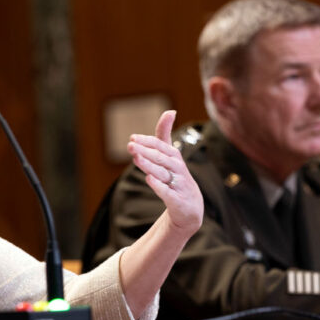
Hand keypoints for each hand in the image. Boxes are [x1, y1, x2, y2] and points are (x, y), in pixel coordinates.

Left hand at [127, 110, 202, 234]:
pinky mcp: (177, 200)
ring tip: (136, 158)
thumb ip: (165, 135)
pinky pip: (168, 192)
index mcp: (174, 157)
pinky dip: (159, 186)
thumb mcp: (170, 156)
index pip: (160, 145)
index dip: (147, 141)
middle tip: (130, 146)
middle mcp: (177, 169)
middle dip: (145, 151)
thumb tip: (170, 111)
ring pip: (163, 173)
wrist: (190, 207)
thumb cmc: (176, 177)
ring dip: (149, 165)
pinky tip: (149, 179)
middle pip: (160, 158)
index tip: (132, 138)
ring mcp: (178, 184)